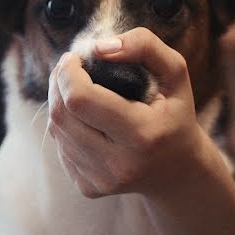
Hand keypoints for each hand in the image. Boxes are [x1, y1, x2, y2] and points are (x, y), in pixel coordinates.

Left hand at [47, 27, 211, 197]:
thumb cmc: (175, 115)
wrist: (179, 171)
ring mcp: (102, 180)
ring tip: (76, 89)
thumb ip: (144, 46)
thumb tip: (97, 48)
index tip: (73, 57)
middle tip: (68, 67)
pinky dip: (65, 126)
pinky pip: (60, 148)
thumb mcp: (175, 73)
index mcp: (143, 134)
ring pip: (56, 131)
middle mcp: (120, 164)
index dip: (68, 72)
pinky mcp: (89, 188)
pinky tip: (84, 118)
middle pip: (61, 115)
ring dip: (58, 103)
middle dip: (58, 83)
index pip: (80, 99)